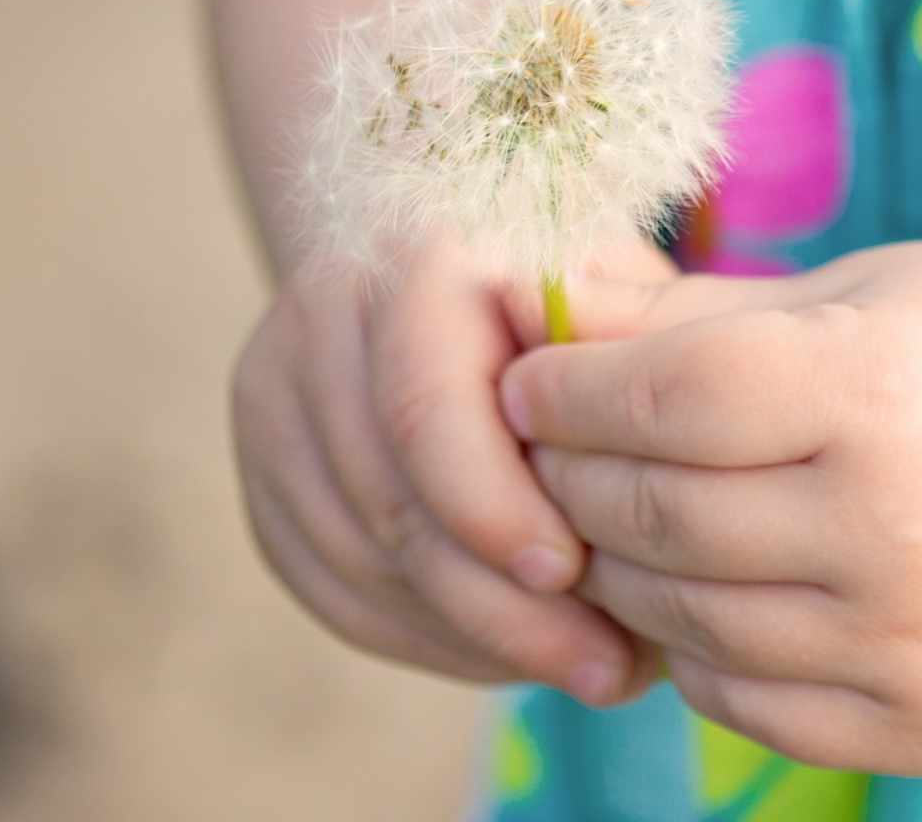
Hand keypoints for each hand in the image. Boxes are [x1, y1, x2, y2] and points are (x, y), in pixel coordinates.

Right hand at [231, 236, 668, 702]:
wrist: (460, 258)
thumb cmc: (574, 287)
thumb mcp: (621, 296)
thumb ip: (631, 371)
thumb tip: (653, 497)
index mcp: (418, 254)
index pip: (425, 406)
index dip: (492, 507)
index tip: (573, 575)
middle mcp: (325, 310)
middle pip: (390, 500)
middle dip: (500, 605)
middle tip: (606, 667)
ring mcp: (277, 389)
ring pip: (358, 558)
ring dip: (471, 636)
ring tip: (581, 664)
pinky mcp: (268, 467)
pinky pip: (331, 587)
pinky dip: (424, 638)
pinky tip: (506, 652)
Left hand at [500, 242, 921, 772]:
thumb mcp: (851, 295)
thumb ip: (687, 313)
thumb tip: (535, 303)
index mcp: (882, 391)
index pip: (665, 397)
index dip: (568, 389)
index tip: (525, 382)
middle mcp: (903, 530)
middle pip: (658, 514)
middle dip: (569, 477)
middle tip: (540, 449)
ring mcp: (918, 647)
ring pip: (684, 617)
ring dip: (614, 567)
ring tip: (603, 515)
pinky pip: (743, 701)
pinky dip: (691, 646)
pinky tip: (694, 589)